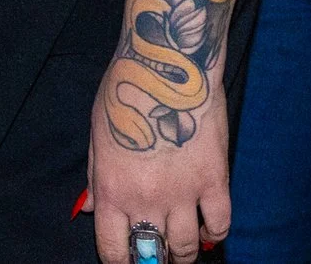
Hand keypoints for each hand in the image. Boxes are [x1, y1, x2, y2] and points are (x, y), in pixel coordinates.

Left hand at [88, 72, 229, 262]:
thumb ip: (95, 177)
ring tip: (182, 247)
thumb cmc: (124, 93)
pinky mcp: (214, 180)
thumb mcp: (97, 135)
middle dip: (153, 261)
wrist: (166, 66)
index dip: (120, 263)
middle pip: (153, 254)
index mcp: (111, 190)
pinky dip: (213, 234)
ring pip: (186, 248)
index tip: (126, 261)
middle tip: (157, 254)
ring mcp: (183, 192)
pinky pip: (220, 224)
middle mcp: (146, 199)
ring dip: (183, 254)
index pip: (113, 250)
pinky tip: (206, 227)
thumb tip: (91, 208)